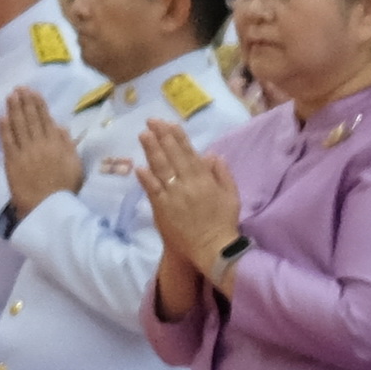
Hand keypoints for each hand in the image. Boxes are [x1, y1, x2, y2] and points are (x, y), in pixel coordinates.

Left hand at [0, 87, 81, 215]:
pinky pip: (7, 141)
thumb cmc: (65, 189)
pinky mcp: (12, 162)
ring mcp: (25, 152)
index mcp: (57, 144)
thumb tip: (60, 126)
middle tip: (19, 88)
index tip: (33, 92)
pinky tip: (2, 117)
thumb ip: (68, 144)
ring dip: (14, 109)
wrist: (49, 208)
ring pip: (19, 126)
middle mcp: (40, 144)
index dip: (38, 104)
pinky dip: (4, 129)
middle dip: (24, 102)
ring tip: (10, 96)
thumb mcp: (74, 165)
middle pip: (30, 119)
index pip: (46, 119)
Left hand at [135, 121, 243, 282]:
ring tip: (143, 135)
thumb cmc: (223, 222)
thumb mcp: (231, 195)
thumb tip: (212, 154)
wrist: (213, 248)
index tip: (170, 123)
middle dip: (162, 137)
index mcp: (205, 180)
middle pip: (173, 156)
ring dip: (152, 151)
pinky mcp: (163, 209)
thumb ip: (222, 174)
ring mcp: (174, 196)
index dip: (178, 137)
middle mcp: (188, 184)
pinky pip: (153, 191)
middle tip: (151, 121)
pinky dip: (146, 179)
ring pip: (161, 169)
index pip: (189, 153)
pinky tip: (139, 167)